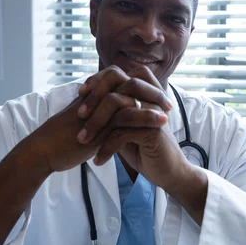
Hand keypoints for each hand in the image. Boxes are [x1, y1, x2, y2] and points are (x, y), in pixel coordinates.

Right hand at [30, 66, 169, 172]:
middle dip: (153, 91)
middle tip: (168, 104)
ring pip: (130, 96)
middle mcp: (97, 95)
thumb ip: (101, 117)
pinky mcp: (98, 121)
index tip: (160, 100)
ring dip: (152, 104)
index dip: (144, 87)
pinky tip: (158, 125)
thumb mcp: (88, 125)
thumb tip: (116, 116)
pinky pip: (125, 114)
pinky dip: (145, 117)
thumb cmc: (64, 140)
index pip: (125, 80)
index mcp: (96, 93)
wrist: (45, 150)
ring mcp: (97, 106)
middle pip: (131, 81)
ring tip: (167, 117)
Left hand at [77, 66, 188, 187]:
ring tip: (83, 140)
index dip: (97, 80)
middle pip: (117, 82)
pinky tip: (98, 160)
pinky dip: (107, 146)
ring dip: (96, 123)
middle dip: (94, 98)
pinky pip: (122, 132)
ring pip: (118, 105)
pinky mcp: (153, 130)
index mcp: (143, 92)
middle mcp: (150, 97)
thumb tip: (86, 101)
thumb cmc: (143, 149)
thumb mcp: (123, 126)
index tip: (80, 95)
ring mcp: (153, 111)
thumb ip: (112, 112)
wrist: (167, 172)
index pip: (117, 73)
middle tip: (78, 116)